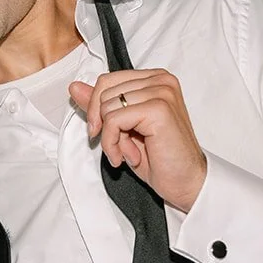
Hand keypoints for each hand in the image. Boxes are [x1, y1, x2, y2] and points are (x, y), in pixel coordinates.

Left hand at [69, 69, 207, 211]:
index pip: (106, 80)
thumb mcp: (122, 129)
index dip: (96, 110)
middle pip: (104, 92)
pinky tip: (131, 157)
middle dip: (106, 126)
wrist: (187, 183)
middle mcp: (161, 80)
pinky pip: (113, 121)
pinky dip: (113, 144)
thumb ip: (101, 105)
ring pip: (107, 107)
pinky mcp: (159, 108)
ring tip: (130, 152)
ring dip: (112, 138)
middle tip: (124, 147)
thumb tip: (75, 87)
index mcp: (154, 79)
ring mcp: (162, 92)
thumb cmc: (160, 159)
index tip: (102, 133)